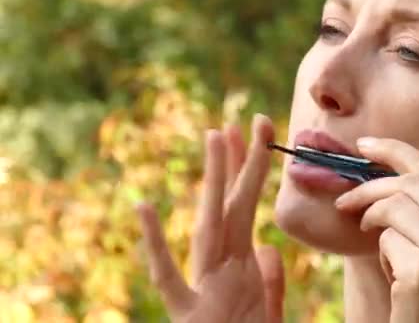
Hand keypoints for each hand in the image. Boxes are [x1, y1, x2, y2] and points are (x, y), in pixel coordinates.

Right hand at [136, 114, 284, 322]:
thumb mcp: (267, 317)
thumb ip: (269, 283)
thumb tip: (269, 249)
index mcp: (242, 269)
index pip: (248, 210)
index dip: (253, 172)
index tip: (259, 134)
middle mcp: (221, 270)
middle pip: (231, 207)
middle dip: (238, 164)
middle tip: (242, 120)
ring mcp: (203, 287)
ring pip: (209, 227)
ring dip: (213, 183)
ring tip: (215, 138)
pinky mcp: (187, 314)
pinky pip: (169, 277)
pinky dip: (155, 245)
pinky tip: (144, 207)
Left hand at [336, 137, 418, 322]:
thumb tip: (388, 175)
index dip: (396, 151)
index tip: (365, 145)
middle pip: (411, 182)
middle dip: (369, 186)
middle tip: (346, 202)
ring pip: (395, 205)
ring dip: (371, 219)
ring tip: (370, 238)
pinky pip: (387, 238)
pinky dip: (381, 253)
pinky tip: (394, 277)